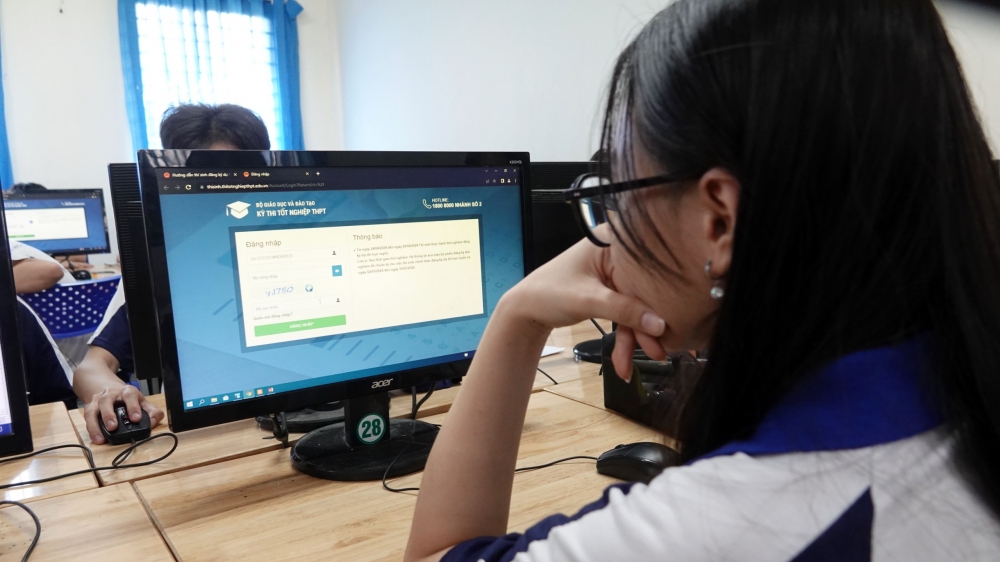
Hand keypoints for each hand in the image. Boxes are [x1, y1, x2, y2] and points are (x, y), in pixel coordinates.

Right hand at [83, 385, 163, 444]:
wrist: (111, 389)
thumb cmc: (129, 399)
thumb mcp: (143, 402)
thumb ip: (152, 412)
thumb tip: (152, 422)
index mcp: (127, 392)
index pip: (130, 396)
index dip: (133, 407)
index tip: (136, 418)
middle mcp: (111, 394)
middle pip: (107, 401)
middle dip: (108, 414)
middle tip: (113, 427)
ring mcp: (98, 401)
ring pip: (93, 410)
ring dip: (95, 424)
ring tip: (101, 438)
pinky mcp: (90, 408)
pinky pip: (87, 418)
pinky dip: (91, 429)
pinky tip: (96, 438)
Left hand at [502, 230, 666, 377]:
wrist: (525, 310)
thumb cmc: (548, 293)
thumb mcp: (588, 300)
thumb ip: (625, 310)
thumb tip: (659, 325)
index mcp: (612, 242)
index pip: (645, 270)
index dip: (658, 299)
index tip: (670, 325)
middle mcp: (616, 254)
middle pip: (642, 292)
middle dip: (647, 325)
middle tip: (660, 351)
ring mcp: (613, 273)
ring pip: (635, 307)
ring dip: (636, 337)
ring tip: (645, 360)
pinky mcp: (610, 291)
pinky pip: (625, 313)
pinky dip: (625, 336)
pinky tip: (624, 360)